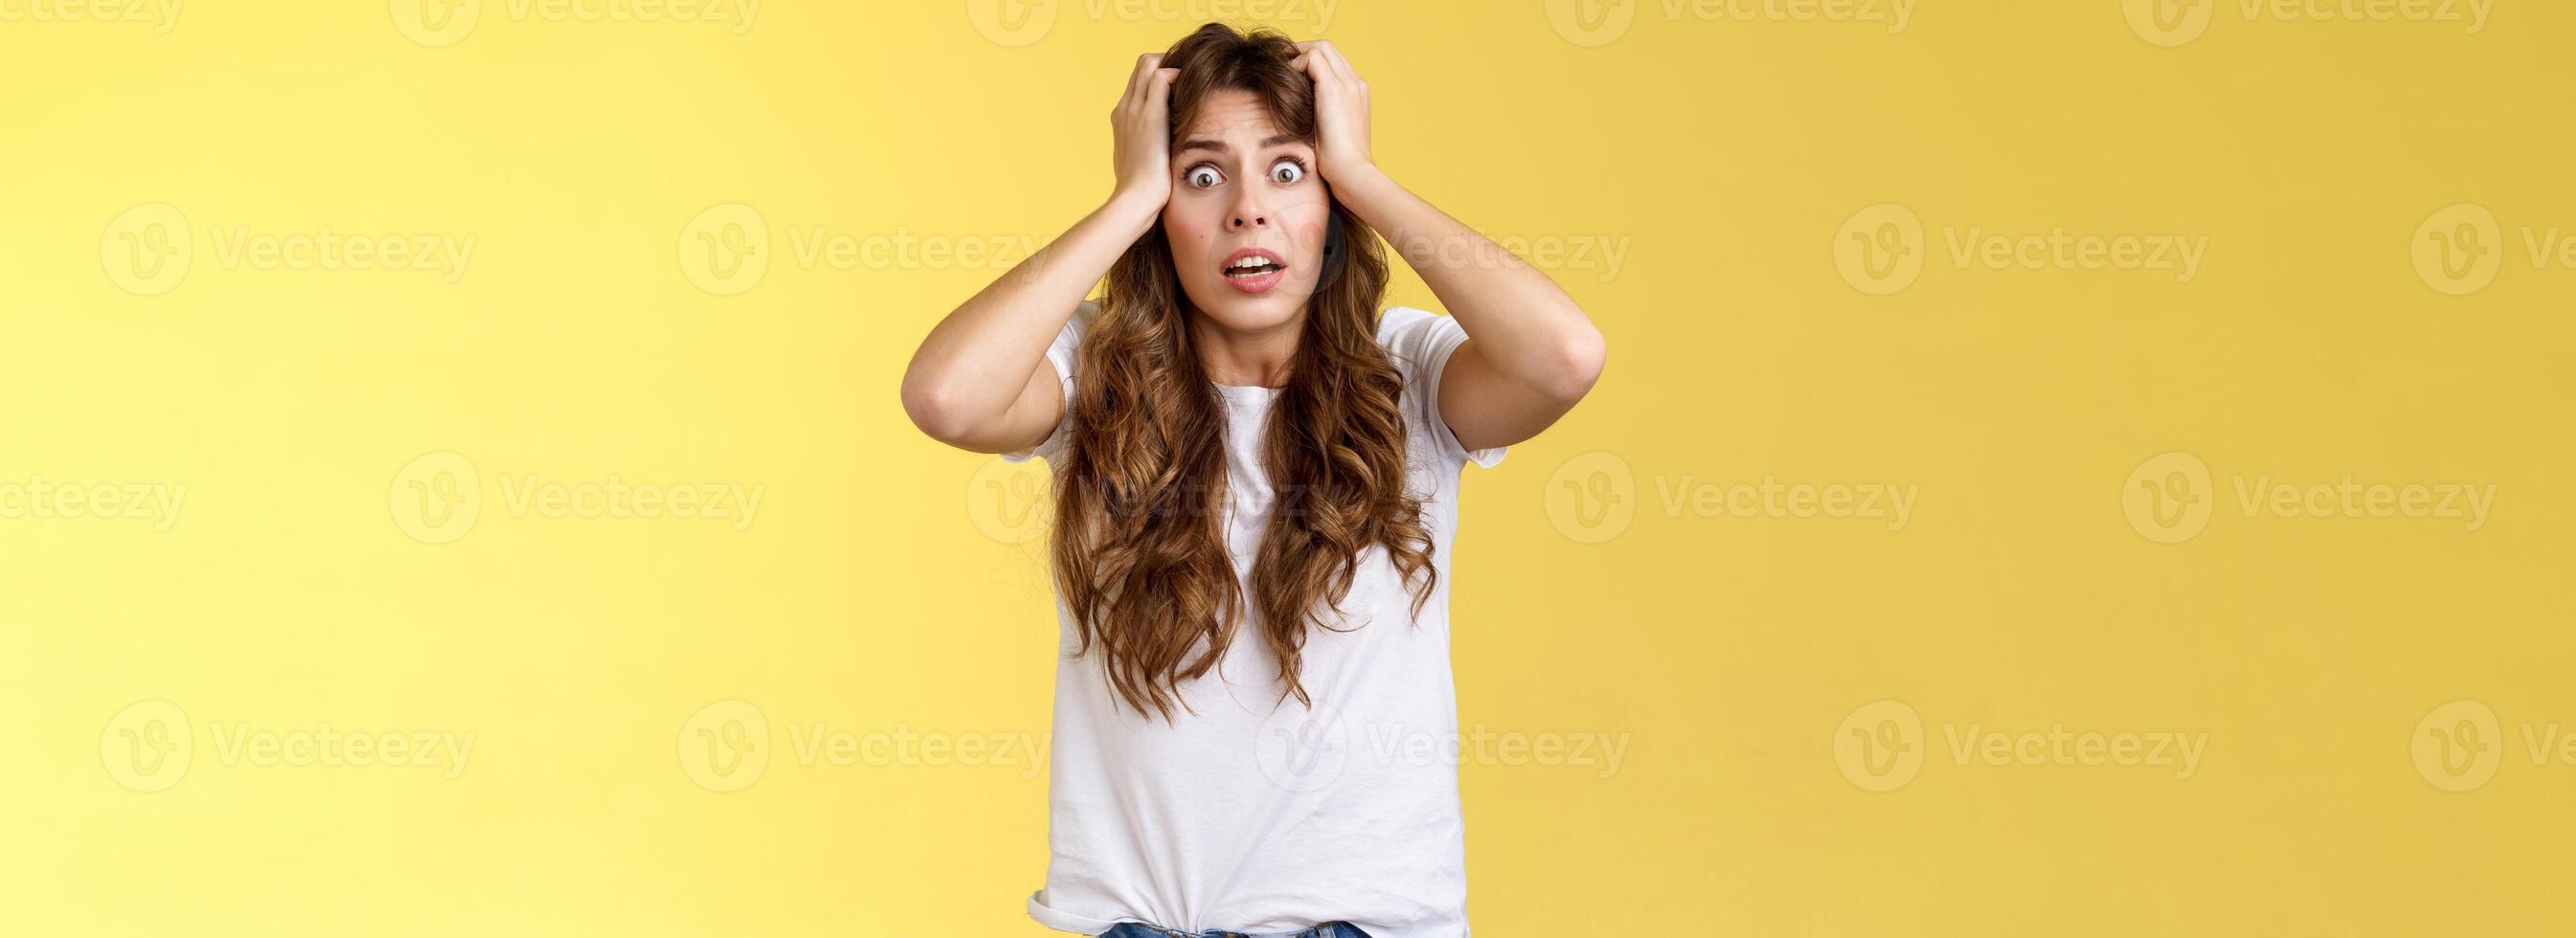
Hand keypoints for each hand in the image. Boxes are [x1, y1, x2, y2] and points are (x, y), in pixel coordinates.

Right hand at [1110, 54, 1180, 205]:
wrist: (1135, 201)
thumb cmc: (1143, 192)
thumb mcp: (1144, 165)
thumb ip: (1152, 149)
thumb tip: (1169, 151)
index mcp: (1121, 120)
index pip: (1138, 82)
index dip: (1159, 75)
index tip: (1181, 85)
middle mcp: (1124, 109)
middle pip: (1141, 66)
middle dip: (1167, 63)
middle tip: (1191, 77)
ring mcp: (1134, 110)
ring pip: (1148, 63)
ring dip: (1173, 65)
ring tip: (1195, 79)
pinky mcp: (1149, 115)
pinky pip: (1161, 76)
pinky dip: (1178, 75)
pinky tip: (1193, 90)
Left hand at [1293, 40, 1373, 182]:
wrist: (1351, 172)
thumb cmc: (1339, 164)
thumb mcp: (1330, 136)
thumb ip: (1321, 119)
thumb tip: (1297, 116)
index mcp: (1358, 95)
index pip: (1335, 63)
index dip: (1311, 62)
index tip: (1291, 74)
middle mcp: (1356, 83)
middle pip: (1328, 48)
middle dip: (1301, 51)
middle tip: (1281, 65)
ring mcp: (1348, 83)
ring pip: (1320, 47)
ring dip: (1297, 55)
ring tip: (1280, 69)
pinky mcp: (1334, 87)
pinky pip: (1311, 57)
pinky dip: (1295, 64)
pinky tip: (1285, 83)